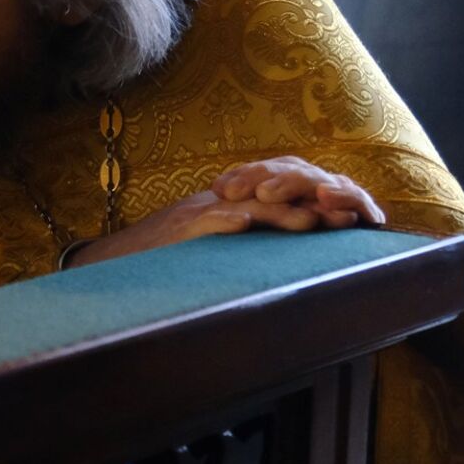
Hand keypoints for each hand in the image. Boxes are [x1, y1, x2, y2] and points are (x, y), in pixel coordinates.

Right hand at [66, 155, 384, 267]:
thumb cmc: (162, 267)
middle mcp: (219, 203)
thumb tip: (293, 271)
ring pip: (251, 202)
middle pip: (274, 192)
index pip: (281, 197)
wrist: (111, 267)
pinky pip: (212, 218)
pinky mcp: (180, 228)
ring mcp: (199, 212)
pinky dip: (236, 219)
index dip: (316, 202)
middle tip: (350, 216)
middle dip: (314, 200)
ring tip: (315, 220)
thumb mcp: (214, 256)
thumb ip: (248, 251)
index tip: (353, 219)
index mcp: (231, 208)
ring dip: (285, 210)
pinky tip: (260, 225)